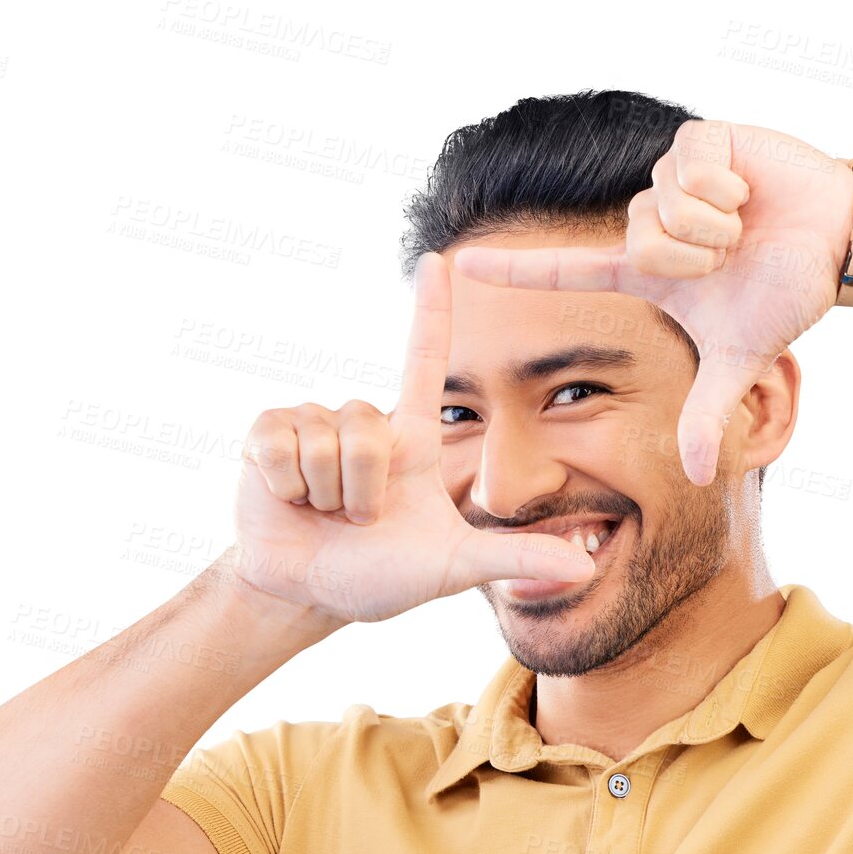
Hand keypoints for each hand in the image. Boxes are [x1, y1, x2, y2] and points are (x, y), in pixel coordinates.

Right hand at [229, 251, 596, 623]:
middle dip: (363, 489)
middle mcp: (364, 420)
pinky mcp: (267, 435)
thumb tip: (584, 569)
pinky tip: (290, 501)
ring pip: (325, 439)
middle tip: (361, 519)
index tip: (439, 259)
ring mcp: (313, 423)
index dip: (431, 311)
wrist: (311, 594)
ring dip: (326, 493)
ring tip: (326, 512)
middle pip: (366, 428)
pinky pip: (279, 444)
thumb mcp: (454, 567)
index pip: (424, 359)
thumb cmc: (382, 575)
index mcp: (412, 436)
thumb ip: (516, 559)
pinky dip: (286, 485)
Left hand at [449, 119, 852, 484]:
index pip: (566, 271)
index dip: (515, 271)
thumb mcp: (738, 361)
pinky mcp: (700, 139)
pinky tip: (749, 190)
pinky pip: (689, 167)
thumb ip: (707, 414)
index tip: (457, 266)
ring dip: (714, 226)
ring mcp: (670, 178)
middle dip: (692, 257)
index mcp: (644, 270)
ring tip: (743, 225)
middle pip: (634, 240)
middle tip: (730, 257)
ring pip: (661, 205)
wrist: (835, 246)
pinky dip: (727, 188)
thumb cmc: (784, 294)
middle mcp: (647, 221)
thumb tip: (698, 478)